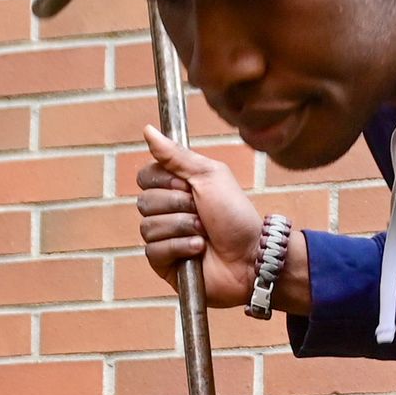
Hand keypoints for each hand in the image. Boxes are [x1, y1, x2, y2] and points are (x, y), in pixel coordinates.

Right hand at [137, 127, 271, 306]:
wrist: (251, 255)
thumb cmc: (235, 215)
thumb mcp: (208, 175)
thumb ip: (175, 155)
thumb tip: (148, 130)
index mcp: (176, 188)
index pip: (145, 177)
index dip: (164, 181)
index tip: (187, 186)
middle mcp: (167, 212)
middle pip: (144, 202)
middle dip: (177, 206)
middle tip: (201, 212)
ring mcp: (165, 238)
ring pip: (148, 227)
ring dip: (181, 228)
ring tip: (204, 233)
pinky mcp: (165, 263)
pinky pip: (153, 251)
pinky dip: (179, 247)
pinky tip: (198, 250)